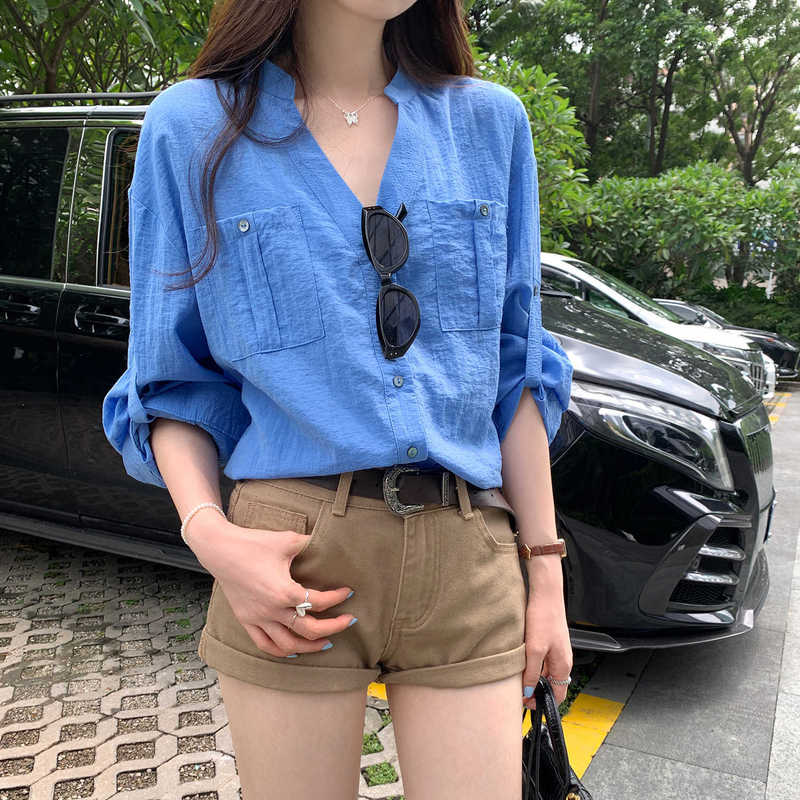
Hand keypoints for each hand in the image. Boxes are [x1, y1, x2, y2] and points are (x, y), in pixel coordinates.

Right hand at [187, 512, 355, 656]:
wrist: (219, 549)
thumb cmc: (253, 543)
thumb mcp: (287, 540)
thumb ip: (310, 544)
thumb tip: (329, 541)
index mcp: (284, 591)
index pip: (319, 602)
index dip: (337, 598)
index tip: (348, 592)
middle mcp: (272, 610)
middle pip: (308, 630)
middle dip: (332, 628)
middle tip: (348, 622)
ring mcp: (258, 618)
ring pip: (287, 645)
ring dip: (309, 646)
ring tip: (326, 642)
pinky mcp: (246, 620)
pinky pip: (264, 644)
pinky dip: (281, 651)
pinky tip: (293, 649)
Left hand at [521, 557, 572, 709]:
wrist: (545, 594)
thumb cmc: (544, 618)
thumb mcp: (535, 649)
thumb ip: (532, 673)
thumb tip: (529, 692)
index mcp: (563, 665)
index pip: (558, 695)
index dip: (543, 702)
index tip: (527, 704)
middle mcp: (562, 660)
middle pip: (551, 684)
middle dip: (536, 691)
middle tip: (518, 693)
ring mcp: (556, 650)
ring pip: (545, 672)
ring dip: (532, 678)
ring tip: (516, 678)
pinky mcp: (549, 642)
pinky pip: (542, 661)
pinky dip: (532, 666)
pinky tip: (520, 662)